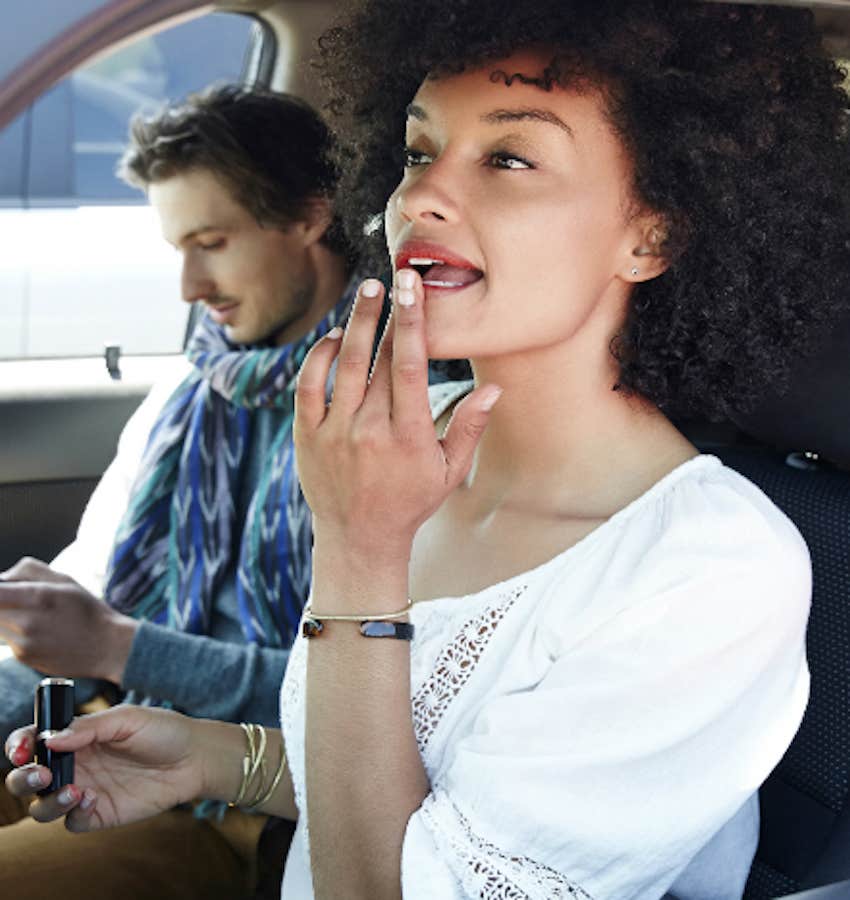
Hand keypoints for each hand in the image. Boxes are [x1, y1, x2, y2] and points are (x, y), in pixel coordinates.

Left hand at [0, 558, 138, 682]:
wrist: (107, 647)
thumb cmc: (88, 610)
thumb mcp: (65, 580)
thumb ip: (28, 570)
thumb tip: (3, 577)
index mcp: (37, 596)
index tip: (4, 588)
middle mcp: (25, 622)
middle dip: (3, 601)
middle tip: (22, 599)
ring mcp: (22, 643)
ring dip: (7, 617)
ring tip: (35, 615)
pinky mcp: (23, 657)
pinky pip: (7, 640)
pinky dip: (16, 633)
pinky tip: (41, 631)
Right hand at [3, 705, 202, 831]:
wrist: (194, 758)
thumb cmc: (163, 730)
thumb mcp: (128, 720)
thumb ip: (89, 728)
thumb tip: (50, 738)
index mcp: (76, 737)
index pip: (34, 742)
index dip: (19, 745)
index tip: (23, 749)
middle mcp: (75, 765)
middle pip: (28, 778)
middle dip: (22, 779)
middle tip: (41, 774)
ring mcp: (85, 790)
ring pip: (43, 806)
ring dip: (47, 801)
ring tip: (74, 789)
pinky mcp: (100, 813)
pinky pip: (72, 822)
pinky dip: (73, 814)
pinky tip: (93, 798)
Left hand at [294, 270, 500, 559]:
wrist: (359, 538)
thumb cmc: (411, 502)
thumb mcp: (448, 471)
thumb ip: (469, 428)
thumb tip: (493, 389)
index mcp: (408, 436)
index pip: (411, 366)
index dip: (413, 323)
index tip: (414, 288)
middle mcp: (369, 430)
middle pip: (379, 359)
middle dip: (389, 314)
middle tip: (395, 277)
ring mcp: (334, 432)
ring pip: (344, 364)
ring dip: (357, 323)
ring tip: (368, 292)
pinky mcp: (307, 435)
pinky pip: (309, 384)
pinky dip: (320, 355)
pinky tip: (337, 336)